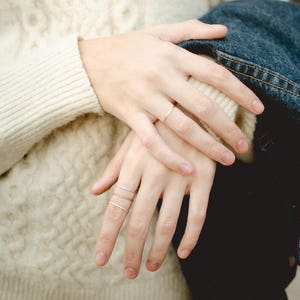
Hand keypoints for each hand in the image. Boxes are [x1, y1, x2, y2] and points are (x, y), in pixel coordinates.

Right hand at [79, 20, 263, 174]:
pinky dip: (169, 157)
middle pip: (204, 105)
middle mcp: (162, 77)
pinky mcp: (130, 115)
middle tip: (244, 145)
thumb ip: (191, 31)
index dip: (240, 92)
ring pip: (182, 127)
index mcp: (172, 57)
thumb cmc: (125, 48)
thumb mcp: (157, 33)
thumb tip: (223, 31)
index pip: (216, 74)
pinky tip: (186, 170)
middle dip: (228, 127)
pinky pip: (152, 141)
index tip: (258, 108)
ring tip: (226, 160)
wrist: (87, 63)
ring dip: (207, 145)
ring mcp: (146, 98)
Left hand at [92, 122, 215, 278]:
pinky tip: (185, 252)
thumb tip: (95, 191)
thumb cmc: (156, 126)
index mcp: (134, 166)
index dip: (108, 236)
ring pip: (168, 223)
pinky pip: (198, 215)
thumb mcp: (131, 143)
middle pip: (140, 222)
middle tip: (130, 272)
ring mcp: (180, 177)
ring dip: (159, 249)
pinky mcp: (204, 178)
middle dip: (133, 251)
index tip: (101, 259)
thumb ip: (114, 169)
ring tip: (151, 266)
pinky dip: (191, 237)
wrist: (189, 105)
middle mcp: (154, 174)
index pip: (117, 208)